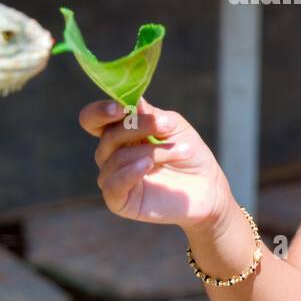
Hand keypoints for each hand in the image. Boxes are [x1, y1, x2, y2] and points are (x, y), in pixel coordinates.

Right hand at [79, 96, 230, 229]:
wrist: (208, 187)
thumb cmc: (188, 152)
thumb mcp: (172, 126)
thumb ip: (149, 114)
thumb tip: (131, 99)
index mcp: (119, 132)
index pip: (92, 119)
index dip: (101, 112)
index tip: (123, 107)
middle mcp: (110, 154)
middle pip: (108, 136)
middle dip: (139, 127)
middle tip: (167, 125)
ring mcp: (113, 178)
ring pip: (118, 158)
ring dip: (153, 151)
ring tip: (183, 150)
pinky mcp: (119, 201)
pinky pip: (113, 185)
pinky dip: (131, 172)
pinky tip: (149, 165)